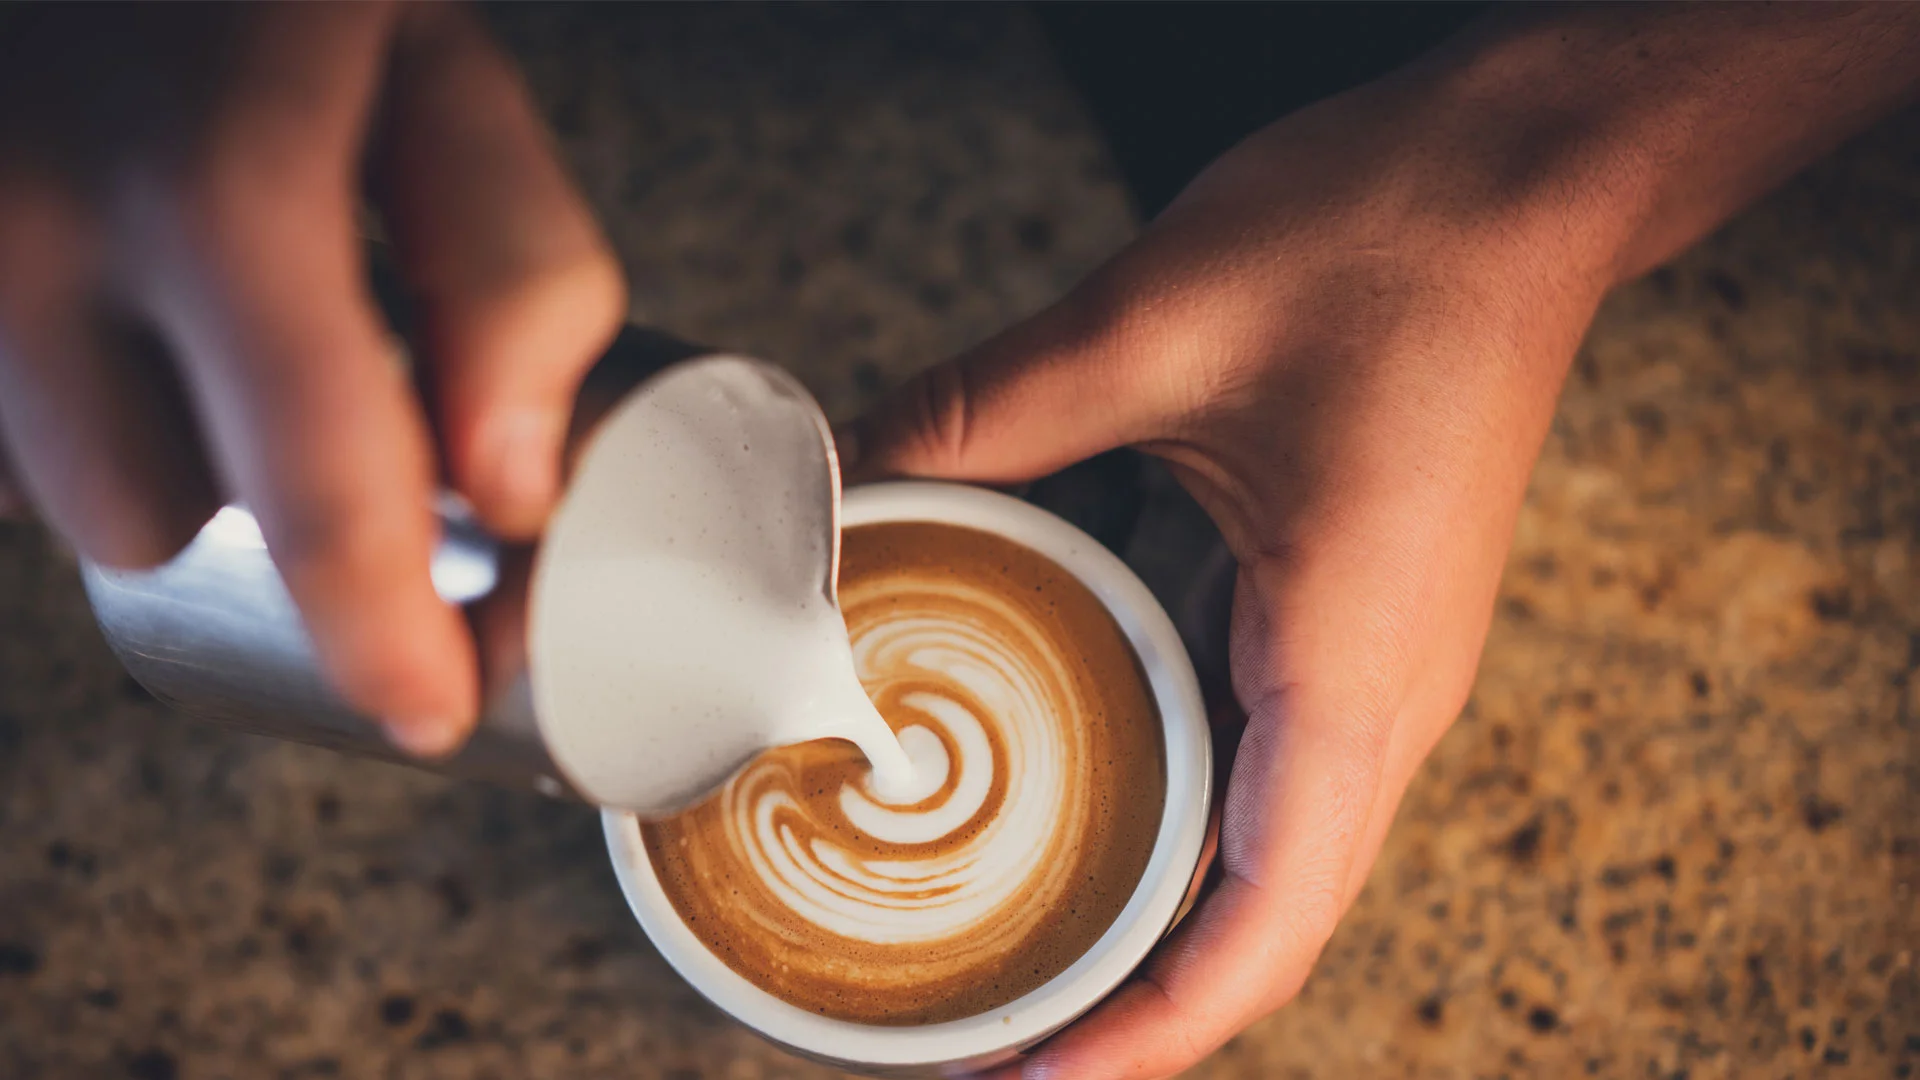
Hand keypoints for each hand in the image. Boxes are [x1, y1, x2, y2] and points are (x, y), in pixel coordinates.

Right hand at [0, 4, 623, 752]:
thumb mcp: (440, 68)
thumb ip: (514, 269)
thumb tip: (514, 495)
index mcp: (219, 178)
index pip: (314, 488)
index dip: (378, 634)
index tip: (424, 710)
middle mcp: (28, 222)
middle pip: (143, 518)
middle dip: (235, 497)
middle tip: (301, 391)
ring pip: (30, 481)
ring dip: (130, 444)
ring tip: (187, 313)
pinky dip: (41, 393)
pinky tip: (102, 298)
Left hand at [847, 6, 1919, 1072]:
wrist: (1525, 179)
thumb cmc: (1395, 241)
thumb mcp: (1158, 320)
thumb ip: (988, 408)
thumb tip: (841, 474)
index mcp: (1352, 663)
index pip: (1262, 921)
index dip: (1147, 1033)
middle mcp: (1376, 692)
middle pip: (1255, 917)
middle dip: (1122, 1002)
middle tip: (969, 1032)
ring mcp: (1368, 660)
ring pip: (1255, 848)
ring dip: (1143, 916)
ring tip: (1004, 943)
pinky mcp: (1342, 612)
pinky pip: (1253, 755)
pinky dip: (1164, 808)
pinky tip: (1069, 791)